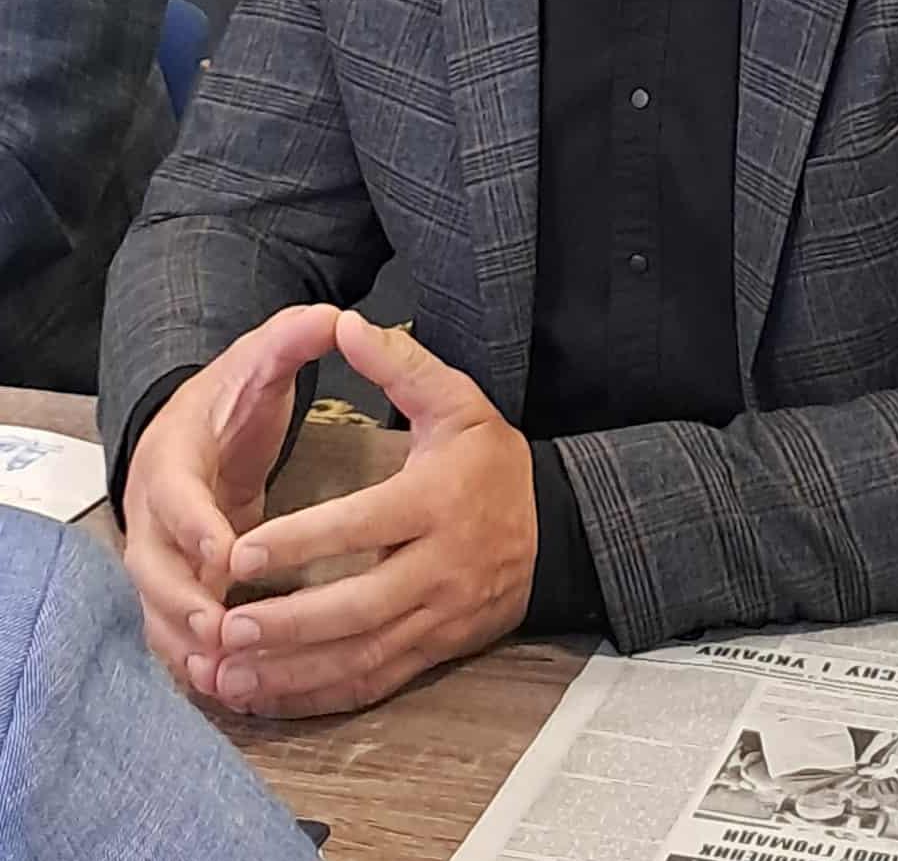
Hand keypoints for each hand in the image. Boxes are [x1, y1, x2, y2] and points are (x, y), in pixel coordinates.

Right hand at [122, 303, 341, 698]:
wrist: (200, 420)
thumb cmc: (235, 394)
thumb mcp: (261, 359)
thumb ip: (293, 338)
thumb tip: (333, 316)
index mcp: (175, 452)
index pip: (175, 491)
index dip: (195, 522)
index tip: (226, 552)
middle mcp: (154, 505)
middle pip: (151, 560)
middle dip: (182, 596)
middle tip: (222, 625)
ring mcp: (158, 545)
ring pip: (156, 602)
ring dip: (184, 638)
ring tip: (223, 670)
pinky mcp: (173, 575)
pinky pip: (170, 622)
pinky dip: (189, 652)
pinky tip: (224, 681)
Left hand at [213, 310, 536, 717]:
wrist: (552, 528)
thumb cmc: (490, 460)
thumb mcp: (457, 400)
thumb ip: (400, 364)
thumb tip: (346, 324)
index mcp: (439, 500)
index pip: (365, 524)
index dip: (303, 542)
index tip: (242, 552)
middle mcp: (442, 566)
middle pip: (360, 606)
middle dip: (288, 623)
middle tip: (225, 624)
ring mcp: (441, 617)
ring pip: (361, 656)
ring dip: (292, 671)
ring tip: (228, 671)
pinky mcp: (436, 651)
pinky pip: (373, 684)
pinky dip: (318, 695)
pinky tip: (269, 693)